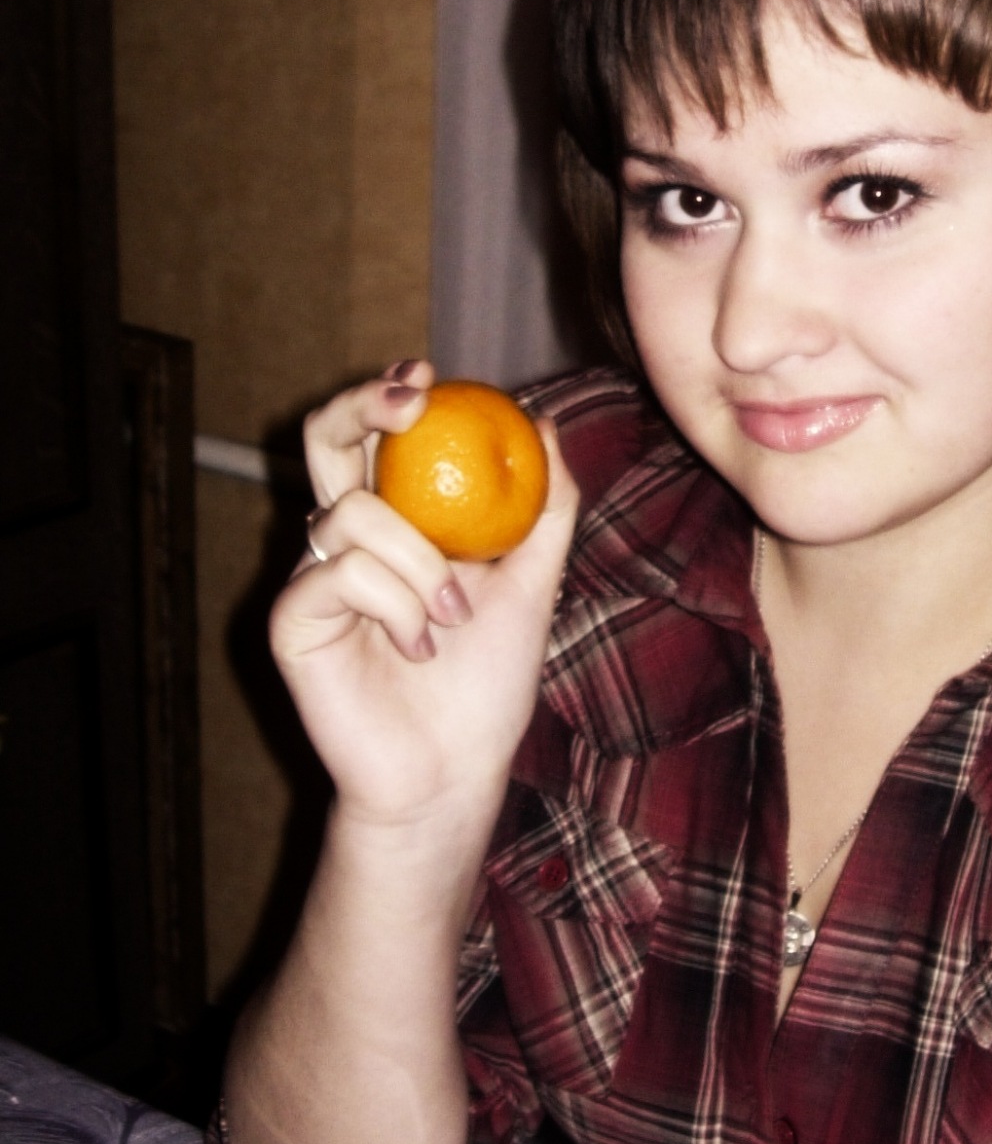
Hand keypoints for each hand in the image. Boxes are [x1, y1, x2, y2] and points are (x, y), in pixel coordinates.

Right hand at [270, 361, 578, 827]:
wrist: (455, 768)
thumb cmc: (488, 683)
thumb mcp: (534, 584)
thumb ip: (545, 509)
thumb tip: (543, 422)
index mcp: (397, 522)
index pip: (376, 437)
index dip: (389, 395)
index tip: (429, 375)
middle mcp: (346, 541)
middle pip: (324, 440)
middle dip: (361, 405)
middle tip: (410, 400)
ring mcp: (314, 578)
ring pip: (352, 514)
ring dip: (420, 561)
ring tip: (453, 616)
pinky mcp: (293, 620)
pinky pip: (343, 573)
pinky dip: (395, 604)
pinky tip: (418, 647)